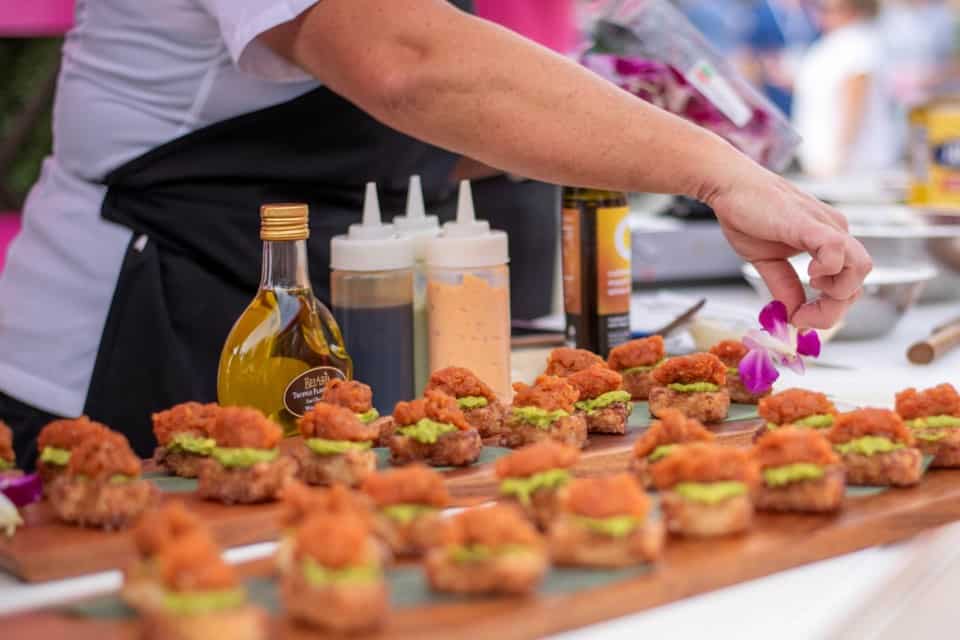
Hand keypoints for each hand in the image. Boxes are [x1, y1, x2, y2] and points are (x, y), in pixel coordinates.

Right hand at [705, 166, 871, 329]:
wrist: (730, 185)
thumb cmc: (747, 213)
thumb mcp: (767, 261)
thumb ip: (784, 286)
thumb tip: (792, 315)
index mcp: (827, 242)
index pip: (847, 285)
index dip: (828, 310)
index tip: (799, 319)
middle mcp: (835, 233)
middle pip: (858, 282)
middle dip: (833, 309)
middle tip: (801, 317)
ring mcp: (826, 227)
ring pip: (859, 268)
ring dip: (836, 293)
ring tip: (808, 294)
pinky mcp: (810, 223)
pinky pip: (837, 249)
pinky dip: (829, 269)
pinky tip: (809, 274)